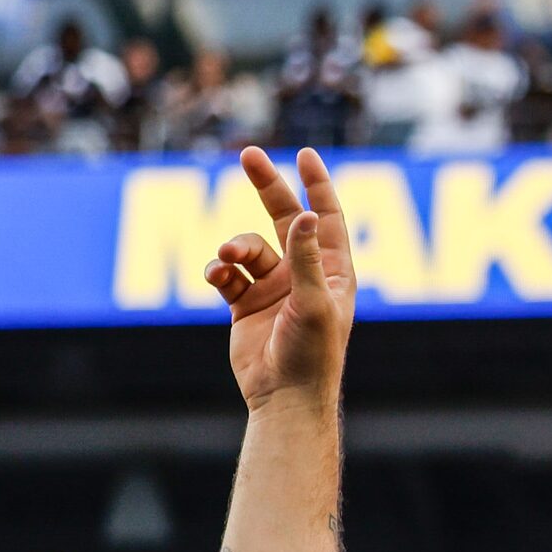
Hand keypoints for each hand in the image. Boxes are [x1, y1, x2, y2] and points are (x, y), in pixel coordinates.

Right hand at [206, 145, 357, 414]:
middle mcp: (305, 275)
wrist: (285, 397)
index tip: (305, 154)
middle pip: (284, 217)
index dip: (317, 185)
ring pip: (248, 246)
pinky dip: (218, 268)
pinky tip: (217, 275)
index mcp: (334, 272)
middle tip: (248, 154)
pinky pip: (227, 272)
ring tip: (228, 256)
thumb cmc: (312, 355)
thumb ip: (307, 258)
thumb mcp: (314, 303)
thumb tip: (307, 215)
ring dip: (234, 245)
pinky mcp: (245, 303)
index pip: (327, 218)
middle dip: (267, 186)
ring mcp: (274, 288)